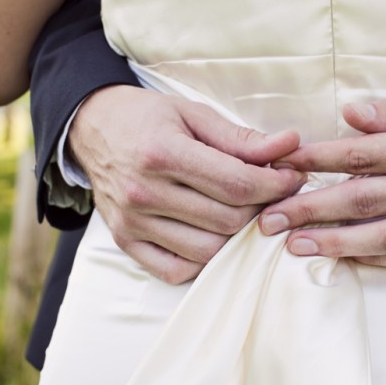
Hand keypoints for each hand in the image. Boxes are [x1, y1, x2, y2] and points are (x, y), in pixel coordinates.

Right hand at [69, 85, 305, 282]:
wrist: (93, 128)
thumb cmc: (148, 118)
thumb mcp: (194, 114)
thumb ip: (241, 138)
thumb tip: (290, 146)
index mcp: (161, 153)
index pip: (236, 184)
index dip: (276, 184)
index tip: (292, 176)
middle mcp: (143, 192)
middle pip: (228, 221)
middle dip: (263, 208)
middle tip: (273, 193)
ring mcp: (132, 223)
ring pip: (208, 251)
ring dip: (238, 237)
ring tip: (246, 212)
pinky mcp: (125, 242)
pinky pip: (176, 270)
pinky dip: (203, 261)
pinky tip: (213, 234)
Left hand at [258, 79, 385, 267]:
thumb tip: (351, 115)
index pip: (364, 156)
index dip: (319, 160)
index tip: (284, 166)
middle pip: (366, 202)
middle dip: (313, 211)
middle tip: (271, 220)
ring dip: (338, 244)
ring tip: (298, 247)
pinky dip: (380, 262)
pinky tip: (348, 261)